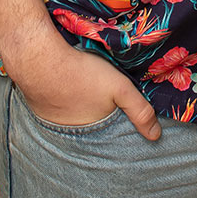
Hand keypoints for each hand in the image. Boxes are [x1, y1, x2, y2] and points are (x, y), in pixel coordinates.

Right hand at [8, 36, 160, 140]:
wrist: (40, 62)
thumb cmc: (83, 74)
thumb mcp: (119, 88)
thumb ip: (139, 110)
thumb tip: (156, 136)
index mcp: (92, 133)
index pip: (111, 135)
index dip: (119, 123)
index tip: (124, 110)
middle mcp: (71, 134)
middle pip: (94, 126)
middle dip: (102, 114)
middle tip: (106, 95)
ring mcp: (53, 122)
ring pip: (76, 115)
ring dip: (83, 105)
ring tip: (89, 87)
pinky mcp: (42, 108)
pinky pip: (60, 105)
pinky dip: (67, 97)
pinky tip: (72, 83)